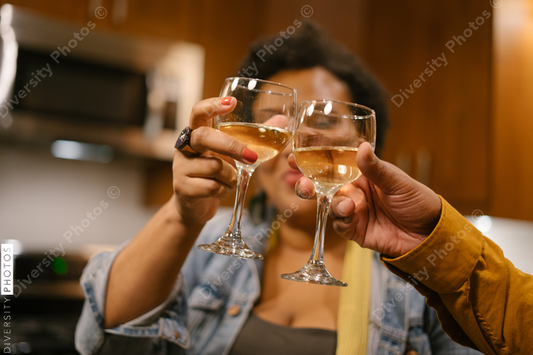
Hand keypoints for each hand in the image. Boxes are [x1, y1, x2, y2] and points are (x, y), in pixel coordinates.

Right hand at [172, 97, 257, 226]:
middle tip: (251, 157)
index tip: (232, 102)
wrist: (196, 206)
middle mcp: (186, 146)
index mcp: (197, 133)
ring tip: (229, 180)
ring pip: (214, 166)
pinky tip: (220, 190)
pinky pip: (212, 186)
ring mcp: (181, 166)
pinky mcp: (183, 187)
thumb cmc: (216, 175)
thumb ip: (254, 137)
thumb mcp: (233, 154)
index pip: (198, 112)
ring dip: (231, 176)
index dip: (212, 105)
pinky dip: (224, 190)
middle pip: (204, 137)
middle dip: (231, 146)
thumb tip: (282, 119)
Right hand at [292, 142, 441, 256]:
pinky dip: (340, 220)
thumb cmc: (417, 200)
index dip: (313, 161)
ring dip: (330, 203)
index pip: (332, 165)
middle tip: (302, 184)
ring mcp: (353, 211)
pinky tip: (348, 214)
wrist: (429, 234)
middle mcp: (353, 192)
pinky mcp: (355, 231)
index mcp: (361, 174)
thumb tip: (362, 147)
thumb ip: (376, 168)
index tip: (294, 156)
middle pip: (323, 186)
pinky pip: (339, 225)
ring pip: (329, 205)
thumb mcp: (398, 182)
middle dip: (308, 184)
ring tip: (346, 205)